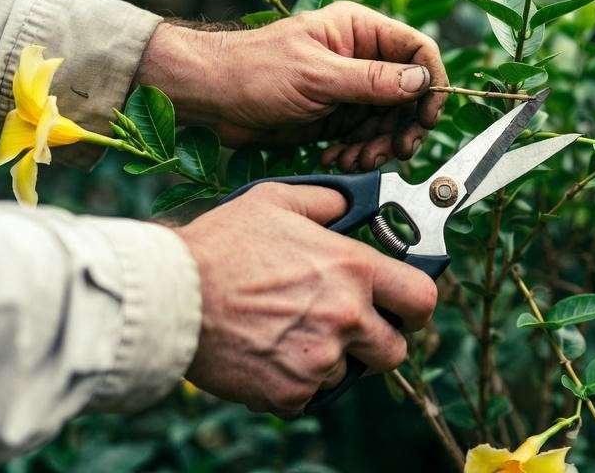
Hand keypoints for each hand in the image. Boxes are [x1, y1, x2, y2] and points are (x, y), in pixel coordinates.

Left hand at [138, 1, 448, 169]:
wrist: (210, 98)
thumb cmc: (255, 71)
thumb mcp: (317, 76)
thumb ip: (372, 80)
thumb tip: (420, 82)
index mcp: (359, 30)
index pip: (416, 50)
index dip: (430, 83)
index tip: (427, 116)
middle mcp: (360, 57)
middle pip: (408, 93)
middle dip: (402, 126)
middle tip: (395, 152)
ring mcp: (349, 89)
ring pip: (388, 121)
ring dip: (379, 146)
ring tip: (357, 160)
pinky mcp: (336, 117)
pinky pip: (364, 137)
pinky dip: (358, 152)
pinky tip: (338, 158)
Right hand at [175, 182, 438, 416]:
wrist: (170, 298)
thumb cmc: (220, 245)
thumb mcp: (276, 200)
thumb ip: (326, 200)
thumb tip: (351, 201)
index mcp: (353, 269)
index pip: (423, 299)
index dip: (417, 306)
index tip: (405, 308)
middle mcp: (346, 317)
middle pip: (395, 350)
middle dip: (378, 342)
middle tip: (347, 328)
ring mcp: (320, 360)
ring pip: (347, 373)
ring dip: (328, 359)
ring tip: (289, 333)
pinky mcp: (290, 393)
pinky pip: (308, 395)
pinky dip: (293, 382)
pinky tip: (266, 353)